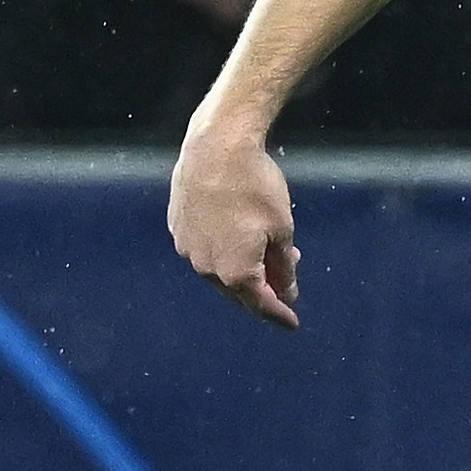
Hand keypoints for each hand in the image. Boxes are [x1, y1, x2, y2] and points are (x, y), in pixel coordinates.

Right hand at [169, 123, 301, 327]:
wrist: (216, 147)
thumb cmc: (255, 187)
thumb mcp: (282, 229)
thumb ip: (284, 267)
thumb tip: (287, 292)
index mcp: (235, 272)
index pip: (260, 305)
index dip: (279, 314)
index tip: (292, 323)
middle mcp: (205, 267)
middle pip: (238, 291)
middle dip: (263, 291)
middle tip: (285, 284)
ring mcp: (187, 248)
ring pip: (219, 271)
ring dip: (242, 270)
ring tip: (266, 253)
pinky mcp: (177, 227)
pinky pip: (203, 250)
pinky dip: (224, 251)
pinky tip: (238, 236)